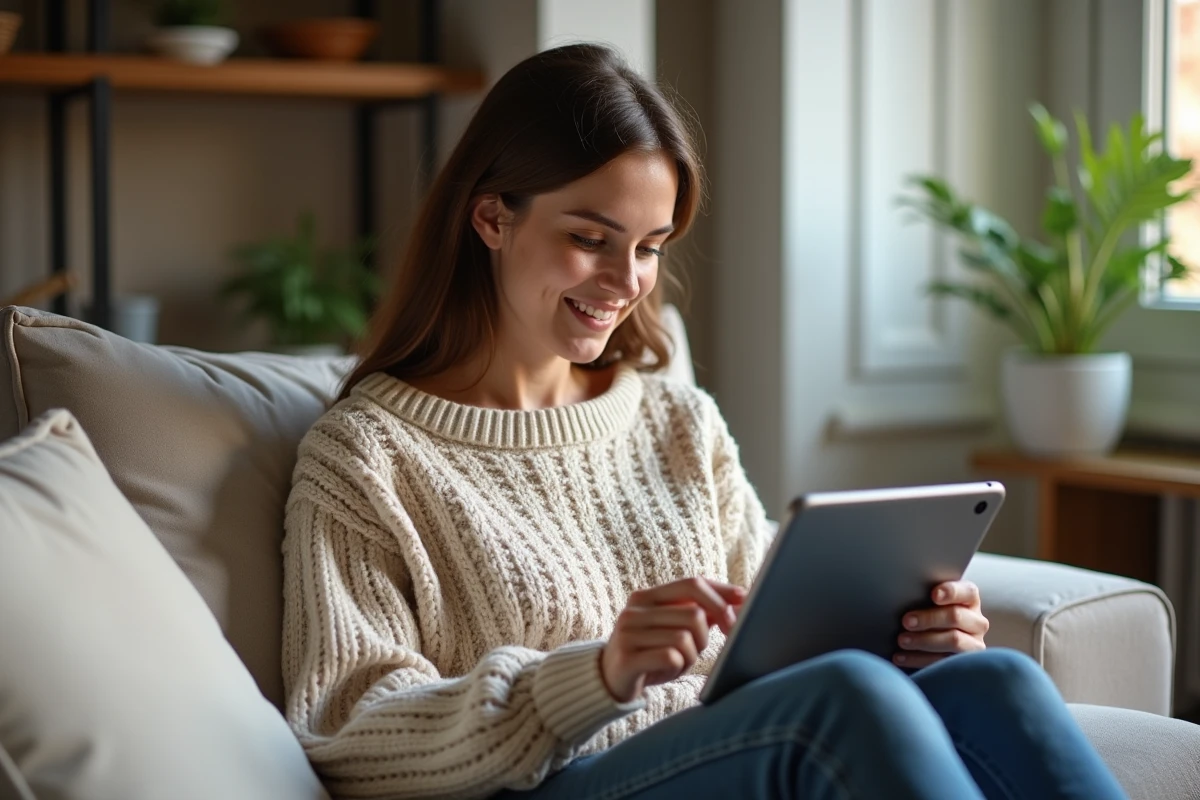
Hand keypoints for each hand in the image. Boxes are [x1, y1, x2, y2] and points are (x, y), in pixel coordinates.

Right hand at [600, 577, 745, 702]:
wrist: (609, 680)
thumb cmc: (650, 652)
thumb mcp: (672, 628)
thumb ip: (700, 611)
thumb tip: (741, 597)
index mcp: (647, 596)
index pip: (692, 584)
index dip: (721, 594)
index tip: (744, 604)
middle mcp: (635, 610)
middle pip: (694, 614)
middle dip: (706, 636)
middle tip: (699, 649)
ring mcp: (628, 633)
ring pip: (685, 638)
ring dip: (691, 656)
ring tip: (678, 662)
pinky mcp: (628, 658)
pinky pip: (672, 658)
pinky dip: (678, 668)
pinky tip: (667, 671)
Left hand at [893, 580, 987, 668]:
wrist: (934, 641)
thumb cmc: (929, 614)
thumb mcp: (930, 602)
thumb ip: (925, 595)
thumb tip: (905, 593)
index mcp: (970, 600)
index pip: (967, 592)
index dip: (951, 592)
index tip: (934, 595)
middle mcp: (976, 622)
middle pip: (956, 616)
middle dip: (929, 619)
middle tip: (906, 621)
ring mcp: (973, 644)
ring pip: (954, 641)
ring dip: (924, 640)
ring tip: (902, 640)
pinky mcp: (963, 663)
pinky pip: (942, 662)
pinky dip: (918, 659)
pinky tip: (900, 657)